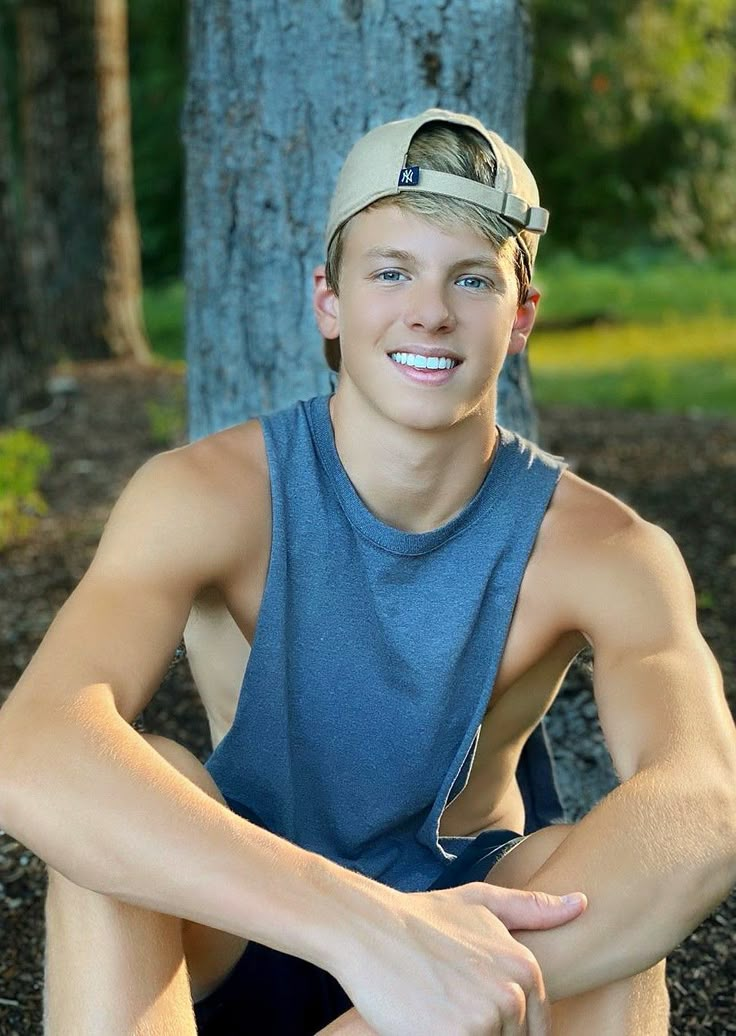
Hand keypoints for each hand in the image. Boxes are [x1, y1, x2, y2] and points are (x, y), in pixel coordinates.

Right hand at [336, 882, 586, 1035]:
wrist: (370, 929)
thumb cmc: (422, 918)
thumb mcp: (480, 902)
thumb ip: (533, 909)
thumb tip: (582, 902)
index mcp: (525, 968)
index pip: (533, 1026)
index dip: (502, 1024)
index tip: (468, 1006)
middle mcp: (513, 995)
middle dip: (480, 1028)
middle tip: (446, 1002)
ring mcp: (486, 1020)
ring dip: (461, 1033)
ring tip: (435, 1008)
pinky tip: (424, 1020)